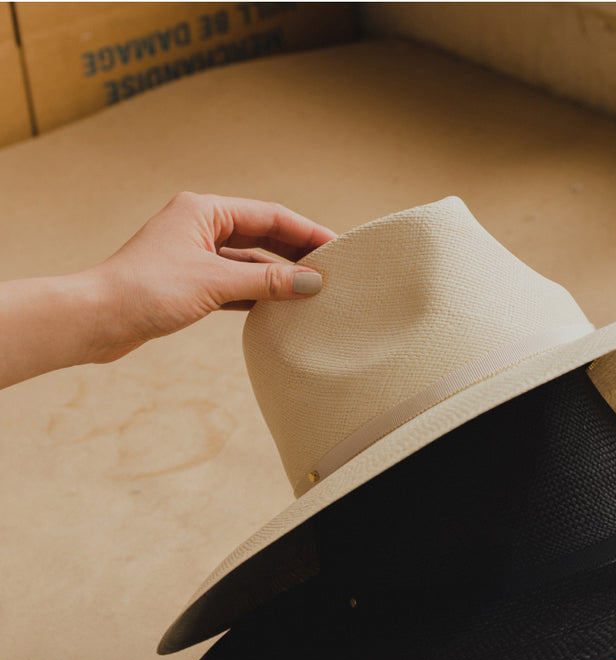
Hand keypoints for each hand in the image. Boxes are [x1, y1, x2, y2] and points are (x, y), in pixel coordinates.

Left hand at [82, 190, 336, 362]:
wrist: (99, 318)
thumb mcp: (215, 283)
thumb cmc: (147, 291)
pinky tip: (282, 307)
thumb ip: (267, 282)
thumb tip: (312, 283)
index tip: (340, 247)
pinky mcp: (190, 283)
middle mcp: (200, 226)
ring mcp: (195, 255)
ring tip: (314, 292)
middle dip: (298, 253)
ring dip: (280, 276)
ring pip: (250, 262)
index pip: (270, 215)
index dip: (307, 232)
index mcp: (204, 210)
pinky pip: (236, 283)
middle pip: (263, 235)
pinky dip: (259, 293)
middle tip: (335, 269)